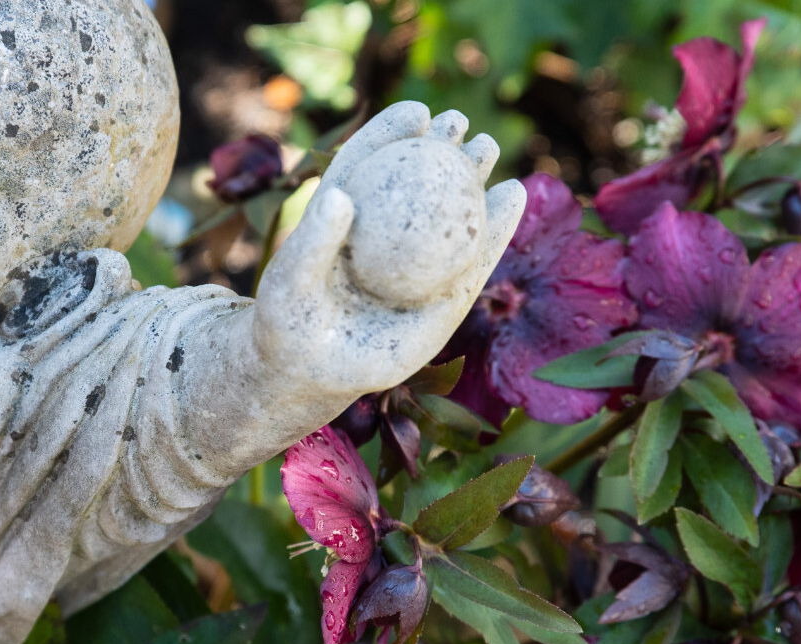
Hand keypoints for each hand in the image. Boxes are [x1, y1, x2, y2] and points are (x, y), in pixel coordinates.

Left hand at [255, 102, 525, 394]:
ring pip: (450, 215)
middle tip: (460, 123)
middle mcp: (386, 237)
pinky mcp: (444, 300)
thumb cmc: (288, 323)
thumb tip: (341, 197)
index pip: (372, 165)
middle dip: (441, 146)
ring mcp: (417, 267)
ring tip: (487, 147)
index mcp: (348, 217)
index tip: (418, 112)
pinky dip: (494, 226)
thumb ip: (315, 239)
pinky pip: (475, 258)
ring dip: (472, 177)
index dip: (394, 134)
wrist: (308, 375)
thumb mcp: (291, 279)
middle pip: (416, 181)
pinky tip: (513, 193)